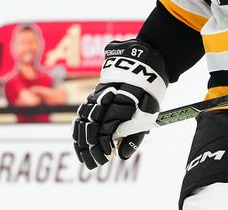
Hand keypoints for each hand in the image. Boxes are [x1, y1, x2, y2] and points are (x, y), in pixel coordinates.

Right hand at [72, 39, 167, 168]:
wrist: (143, 62)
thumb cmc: (148, 91)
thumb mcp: (148, 112)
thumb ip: (136, 134)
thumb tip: (123, 156)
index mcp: (120, 106)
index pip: (105, 132)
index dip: (103, 147)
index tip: (107, 157)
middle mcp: (105, 101)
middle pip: (91, 128)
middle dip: (90, 148)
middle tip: (94, 164)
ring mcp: (97, 97)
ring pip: (83, 120)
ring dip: (81, 141)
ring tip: (83, 157)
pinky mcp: (93, 94)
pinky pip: (81, 112)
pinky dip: (78, 128)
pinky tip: (79, 139)